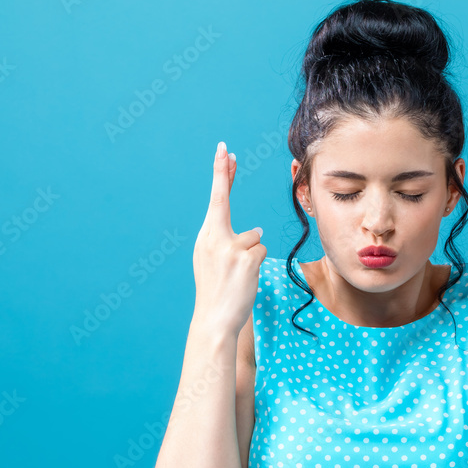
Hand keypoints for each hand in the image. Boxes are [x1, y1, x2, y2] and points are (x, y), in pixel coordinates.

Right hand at [192, 141, 266, 335]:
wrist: (214, 319)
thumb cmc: (217, 292)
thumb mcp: (214, 262)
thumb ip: (230, 243)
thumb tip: (257, 231)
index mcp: (205, 237)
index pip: (215, 199)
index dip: (220, 174)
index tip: (223, 151)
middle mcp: (214, 237)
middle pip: (222, 199)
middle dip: (223, 172)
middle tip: (226, 149)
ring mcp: (230, 246)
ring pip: (255, 237)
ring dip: (252, 255)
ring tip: (238, 275)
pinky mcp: (246, 257)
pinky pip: (262, 251)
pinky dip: (258, 265)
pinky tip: (246, 278)